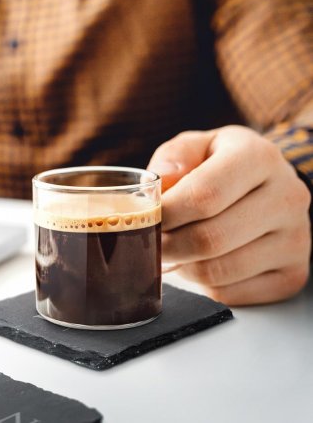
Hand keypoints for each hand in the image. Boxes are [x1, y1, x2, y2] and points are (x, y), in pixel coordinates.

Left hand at [148, 126, 310, 305]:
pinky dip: (201, 284)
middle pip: (210, 238)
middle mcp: (287, 197)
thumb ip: (174, 157)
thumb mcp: (196, 145)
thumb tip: (162, 181)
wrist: (268, 184)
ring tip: (171, 249)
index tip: (144, 218)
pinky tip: (196, 262)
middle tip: (149, 241)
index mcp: (259, 158)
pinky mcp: (292, 274)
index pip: (204, 195)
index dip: (166, 213)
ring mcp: (295, 240)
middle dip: (167, 245)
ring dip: (182, 266)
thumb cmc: (220, 163)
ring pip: (217, 271)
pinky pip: (229, 294)